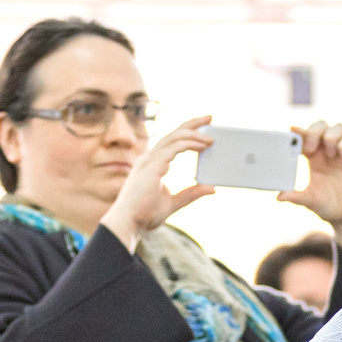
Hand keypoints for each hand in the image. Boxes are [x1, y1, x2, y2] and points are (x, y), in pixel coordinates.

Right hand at [102, 115, 216, 252]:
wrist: (130, 223)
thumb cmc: (145, 214)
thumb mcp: (174, 202)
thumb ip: (191, 193)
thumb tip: (211, 188)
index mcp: (153, 163)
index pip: (172, 141)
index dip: (188, 132)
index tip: (204, 128)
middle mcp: (150, 158)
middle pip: (174, 133)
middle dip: (193, 124)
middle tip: (210, 118)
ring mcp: (150, 160)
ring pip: (174, 138)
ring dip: (194, 135)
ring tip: (211, 138)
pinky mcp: (152, 166)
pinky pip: (172, 148)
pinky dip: (188, 144)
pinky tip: (202, 147)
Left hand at [282, 118, 341, 228]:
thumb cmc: (327, 207)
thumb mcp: (309, 201)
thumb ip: (295, 197)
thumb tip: (278, 197)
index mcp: (313, 158)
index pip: (305, 137)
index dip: (299, 131)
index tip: (293, 131)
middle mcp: (326, 152)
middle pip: (321, 125)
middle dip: (315, 131)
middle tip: (311, 149)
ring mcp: (341, 154)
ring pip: (338, 128)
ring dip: (331, 137)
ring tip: (330, 155)